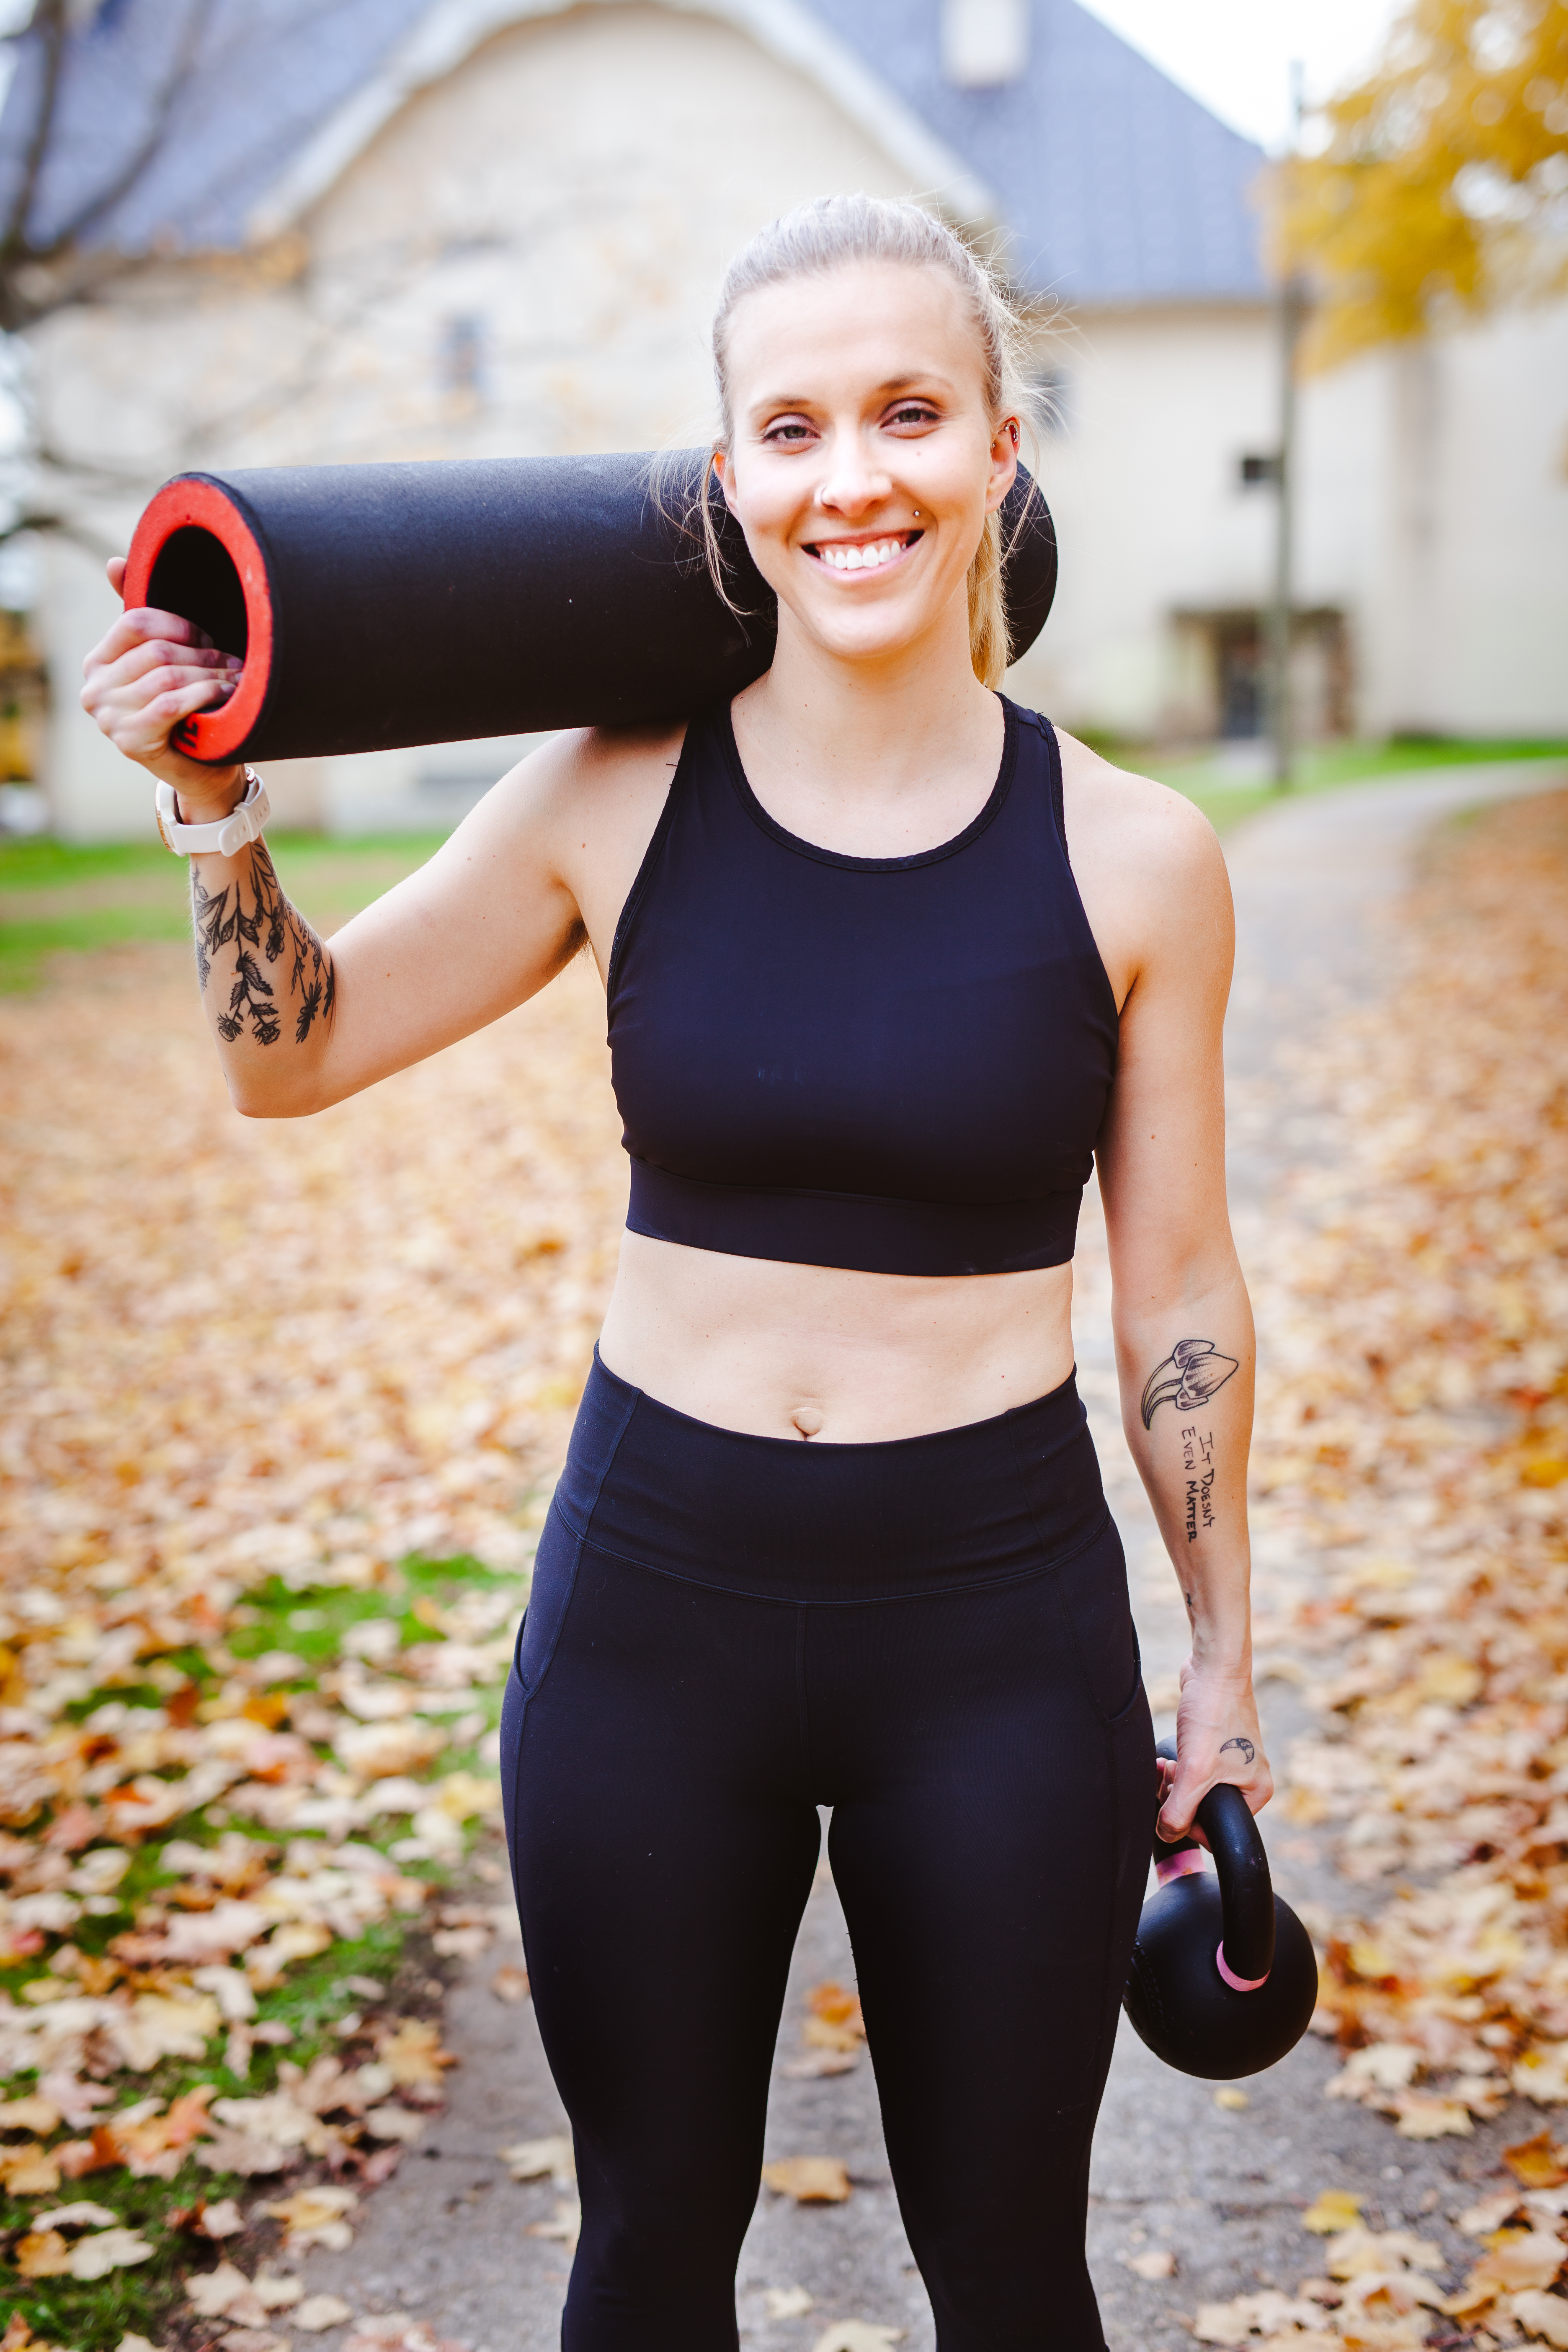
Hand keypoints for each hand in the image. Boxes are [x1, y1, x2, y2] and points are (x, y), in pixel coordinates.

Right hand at [80, 556, 243, 811]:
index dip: (180, 625)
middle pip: (157, 650)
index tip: (208, 640)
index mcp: (97, 662)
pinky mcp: (130, 741)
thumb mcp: (165, 661)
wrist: (202, 771)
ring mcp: (108, 718)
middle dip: (204, 655)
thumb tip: (112, 563)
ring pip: (168, 676)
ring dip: (212, 677)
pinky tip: (226, 697)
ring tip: (237, 681)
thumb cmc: (186, 710)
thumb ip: (143, 619)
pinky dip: (204, 695)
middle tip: (235, 664)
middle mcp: (93, 689)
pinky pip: (171, 703)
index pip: (136, 621)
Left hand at [1157, 1655, 1271, 1842]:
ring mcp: (1230, 1763)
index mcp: (1256, 1793)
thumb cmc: (1213, 1714)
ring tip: (1164, 1767)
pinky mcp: (1212, 1748)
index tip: (1173, 1801)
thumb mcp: (1195, 1770)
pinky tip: (1165, 1758)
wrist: (1211, 1669)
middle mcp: (1247, 1780)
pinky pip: (1191, 1771)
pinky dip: (1176, 1768)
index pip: (1218, 1829)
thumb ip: (1180, 1810)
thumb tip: (1167, 1835)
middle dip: (1178, 1799)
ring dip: (1173, 1783)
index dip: (1189, 1821)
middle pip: (1203, 1810)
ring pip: (1194, 1790)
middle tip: (1166, 1780)